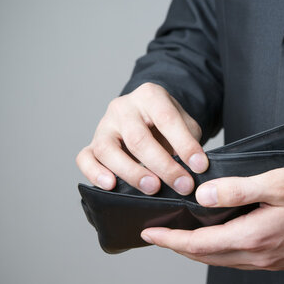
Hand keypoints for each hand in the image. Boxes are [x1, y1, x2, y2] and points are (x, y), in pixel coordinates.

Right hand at [76, 83, 207, 194]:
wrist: (148, 118)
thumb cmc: (168, 125)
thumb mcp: (185, 124)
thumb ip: (189, 142)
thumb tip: (194, 171)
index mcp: (149, 96)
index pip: (166, 119)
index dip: (185, 144)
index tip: (199, 166)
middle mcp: (123, 107)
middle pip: (138, 138)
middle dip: (163, 166)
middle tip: (182, 185)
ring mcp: (104, 125)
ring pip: (107, 149)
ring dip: (132, 172)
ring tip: (153, 188)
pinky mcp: (92, 144)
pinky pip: (84, 158)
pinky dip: (94, 173)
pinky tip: (110, 186)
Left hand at [140, 164, 283, 269]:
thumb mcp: (280, 182)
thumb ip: (239, 190)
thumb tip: (204, 196)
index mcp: (255, 237)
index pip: (200, 243)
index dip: (171, 239)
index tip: (150, 233)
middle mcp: (261, 256)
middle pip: (208, 256)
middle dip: (180, 247)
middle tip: (161, 235)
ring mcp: (273, 261)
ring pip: (225, 261)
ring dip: (201, 250)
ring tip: (185, 236)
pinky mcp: (283, 260)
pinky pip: (242, 260)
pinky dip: (223, 251)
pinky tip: (222, 238)